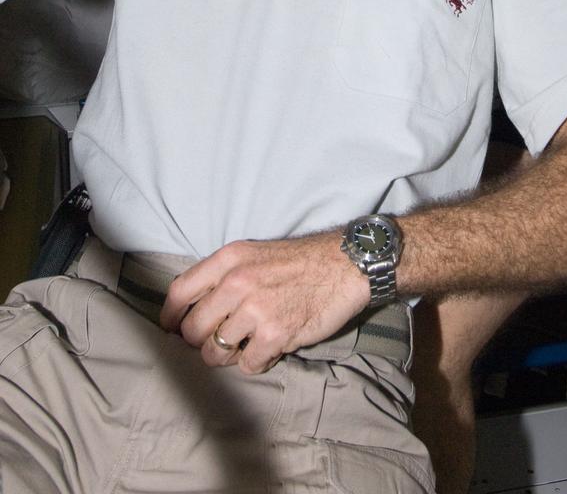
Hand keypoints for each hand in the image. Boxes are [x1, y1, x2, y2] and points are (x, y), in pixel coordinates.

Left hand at [159, 233, 369, 374]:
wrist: (344, 266)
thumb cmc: (299, 262)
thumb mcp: (254, 254)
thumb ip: (223, 276)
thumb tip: (193, 309)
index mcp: (229, 259)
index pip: (179, 291)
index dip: (169, 316)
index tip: (170, 329)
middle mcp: (237, 282)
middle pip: (192, 329)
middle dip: (199, 342)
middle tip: (216, 342)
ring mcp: (255, 310)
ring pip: (214, 353)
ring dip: (227, 356)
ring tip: (245, 345)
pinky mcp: (275, 335)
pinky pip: (247, 365)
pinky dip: (256, 362)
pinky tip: (269, 347)